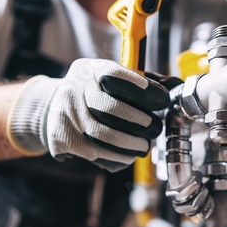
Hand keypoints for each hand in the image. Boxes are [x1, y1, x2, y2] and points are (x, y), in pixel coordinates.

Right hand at [7, 58, 175, 171]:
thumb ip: (139, 81)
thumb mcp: (109, 78)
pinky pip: (94, 152)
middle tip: (154, 128)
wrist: (52, 109)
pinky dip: (116, 156)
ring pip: (103, 135)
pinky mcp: (61, 138)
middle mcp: (74, 88)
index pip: (115, 74)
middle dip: (139, 121)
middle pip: (110, 108)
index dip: (142, 88)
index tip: (162, 99)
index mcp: (90, 70)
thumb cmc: (94, 93)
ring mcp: (65, 114)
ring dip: (130, 144)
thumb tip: (174, 85)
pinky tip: (127, 155)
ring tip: (144, 145)